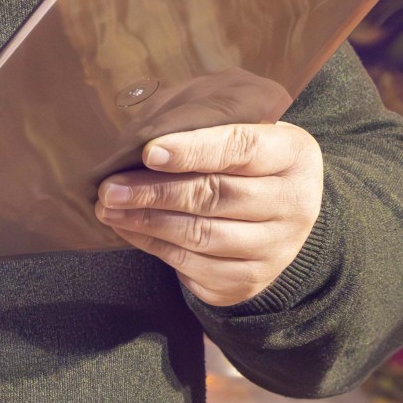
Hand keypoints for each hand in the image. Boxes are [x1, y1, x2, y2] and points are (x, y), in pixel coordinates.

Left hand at [95, 121, 323, 306]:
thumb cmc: (244, 156)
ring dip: (148, 221)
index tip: (149, 151)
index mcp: (293, 154)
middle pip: (217, 196)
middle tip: (111, 187)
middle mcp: (293, 204)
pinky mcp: (249, 280)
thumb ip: (200, 121)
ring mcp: (275, 249)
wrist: (280, 211)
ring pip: (203, 236)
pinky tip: (127, 227)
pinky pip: (193, 265)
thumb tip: (141, 130)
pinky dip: (153, 245)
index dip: (194, 150)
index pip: (242, 149)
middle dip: (156, 192)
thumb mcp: (238, 126)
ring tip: (108, 207)